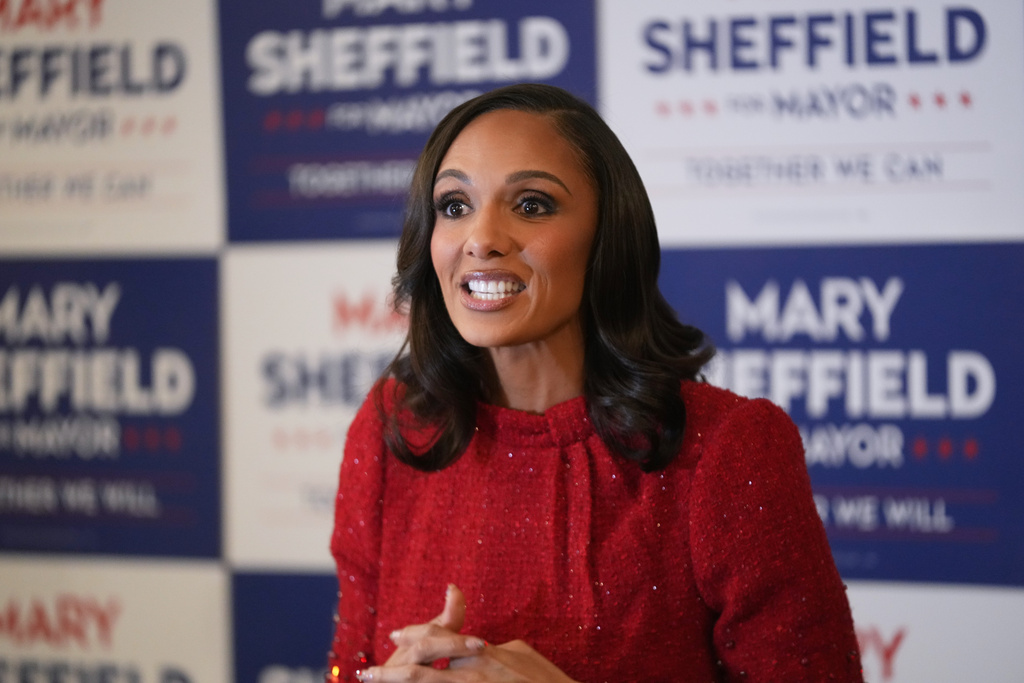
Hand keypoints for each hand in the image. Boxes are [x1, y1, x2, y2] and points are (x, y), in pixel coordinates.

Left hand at [356, 585, 577, 682]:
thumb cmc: (548, 681)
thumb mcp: (524, 654)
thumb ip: (500, 647)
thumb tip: (484, 643)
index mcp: (485, 653)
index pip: (442, 639)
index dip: (415, 636)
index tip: (395, 635)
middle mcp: (477, 673)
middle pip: (424, 667)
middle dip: (393, 671)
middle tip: (370, 673)